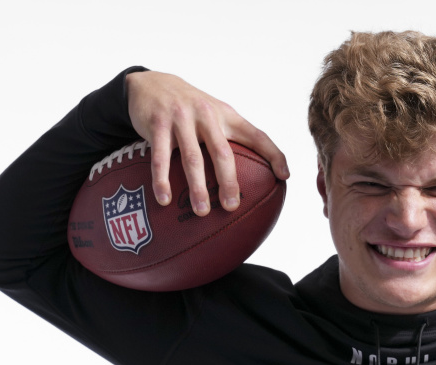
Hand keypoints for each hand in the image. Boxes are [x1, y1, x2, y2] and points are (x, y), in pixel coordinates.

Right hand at [126, 71, 289, 215]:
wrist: (150, 83)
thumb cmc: (190, 107)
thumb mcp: (215, 114)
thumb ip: (232, 137)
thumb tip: (256, 172)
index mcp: (227, 115)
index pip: (257, 135)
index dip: (273, 154)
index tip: (284, 176)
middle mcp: (207, 115)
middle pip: (222, 153)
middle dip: (228, 181)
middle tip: (232, 206)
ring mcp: (181, 119)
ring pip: (192, 158)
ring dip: (197, 187)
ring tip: (202, 211)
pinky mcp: (158, 124)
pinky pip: (161, 157)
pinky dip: (162, 180)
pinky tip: (164, 199)